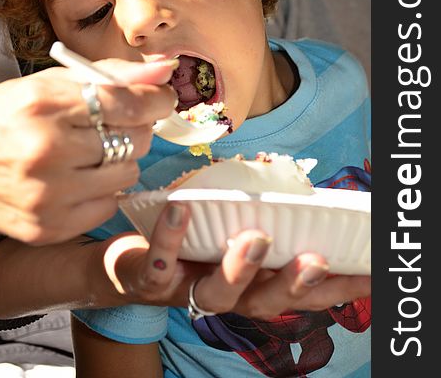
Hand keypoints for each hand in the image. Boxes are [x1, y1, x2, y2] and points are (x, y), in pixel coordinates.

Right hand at [0, 59, 175, 243]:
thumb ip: (110, 75)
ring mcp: (47, 195)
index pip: (127, 104)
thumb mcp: (49, 83)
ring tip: (94, 151)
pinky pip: (109, 205)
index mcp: (44, 105)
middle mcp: (46, 151)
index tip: (163, 98)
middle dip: (138, 127)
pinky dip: (105, 189)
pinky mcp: (48, 227)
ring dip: (122, 159)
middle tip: (118, 124)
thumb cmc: (4, 117)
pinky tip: (80, 178)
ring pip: (128, 174)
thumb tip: (163, 72)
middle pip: (135, 140)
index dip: (157, 100)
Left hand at [101, 203, 370, 315]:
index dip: (337, 289)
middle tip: (316, 260)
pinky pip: (160, 262)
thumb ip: (267, 223)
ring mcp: (187, 291)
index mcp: (253, 286)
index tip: (370, 273)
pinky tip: (181, 208)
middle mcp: (227, 296)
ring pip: (217, 294)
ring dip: (238, 268)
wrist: (126, 264)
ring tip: (253, 237)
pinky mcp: (151, 279)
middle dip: (292, 283)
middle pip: (266, 303)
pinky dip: (170, 236)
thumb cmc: (193, 242)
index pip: (301, 294)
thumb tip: (304, 193)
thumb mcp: (234, 231)